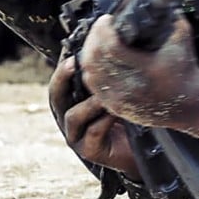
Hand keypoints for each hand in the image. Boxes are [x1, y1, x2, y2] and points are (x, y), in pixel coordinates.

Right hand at [48, 55, 140, 179]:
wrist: (142, 152)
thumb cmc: (129, 118)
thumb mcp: (117, 94)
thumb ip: (109, 78)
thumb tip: (113, 47)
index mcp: (72, 103)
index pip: (61, 82)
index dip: (64, 65)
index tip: (71, 47)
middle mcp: (69, 120)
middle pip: (56, 96)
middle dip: (62, 77)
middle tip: (74, 61)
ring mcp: (76, 137)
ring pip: (72, 115)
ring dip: (89, 101)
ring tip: (106, 90)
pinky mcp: (88, 151)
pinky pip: (92, 132)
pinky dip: (104, 119)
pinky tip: (118, 110)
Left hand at [78, 13, 198, 143]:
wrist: (189, 103)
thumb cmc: (186, 72)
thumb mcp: (182, 39)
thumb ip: (171, 17)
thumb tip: (157, 0)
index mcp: (146, 70)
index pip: (111, 47)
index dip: (103, 30)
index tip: (106, 19)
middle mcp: (130, 87)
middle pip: (95, 60)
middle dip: (93, 37)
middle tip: (99, 27)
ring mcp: (120, 99)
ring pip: (89, 73)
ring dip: (89, 53)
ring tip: (96, 40)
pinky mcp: (115, 106)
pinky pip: (92, 86)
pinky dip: (91, 70)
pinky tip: (97, 59)